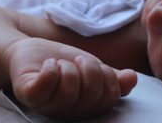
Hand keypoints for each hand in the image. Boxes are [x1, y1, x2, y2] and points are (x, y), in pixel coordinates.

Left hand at [4, 38, 136, 119]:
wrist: (33, 51)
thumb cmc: (64, 62)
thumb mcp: (92, 67)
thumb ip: (112, 77)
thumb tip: (133, 78)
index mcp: (86, 105)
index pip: (109, 98)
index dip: (108, 77)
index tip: (95, 64)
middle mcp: (68, 110)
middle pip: (92, 96)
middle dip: (90, 68)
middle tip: (77, 60)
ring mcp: (47, 104)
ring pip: (69, 92)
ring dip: (69, 69)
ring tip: (61, 63)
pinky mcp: (28, 93)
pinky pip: (44, 87)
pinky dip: (51, 70)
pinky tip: (50, 64)